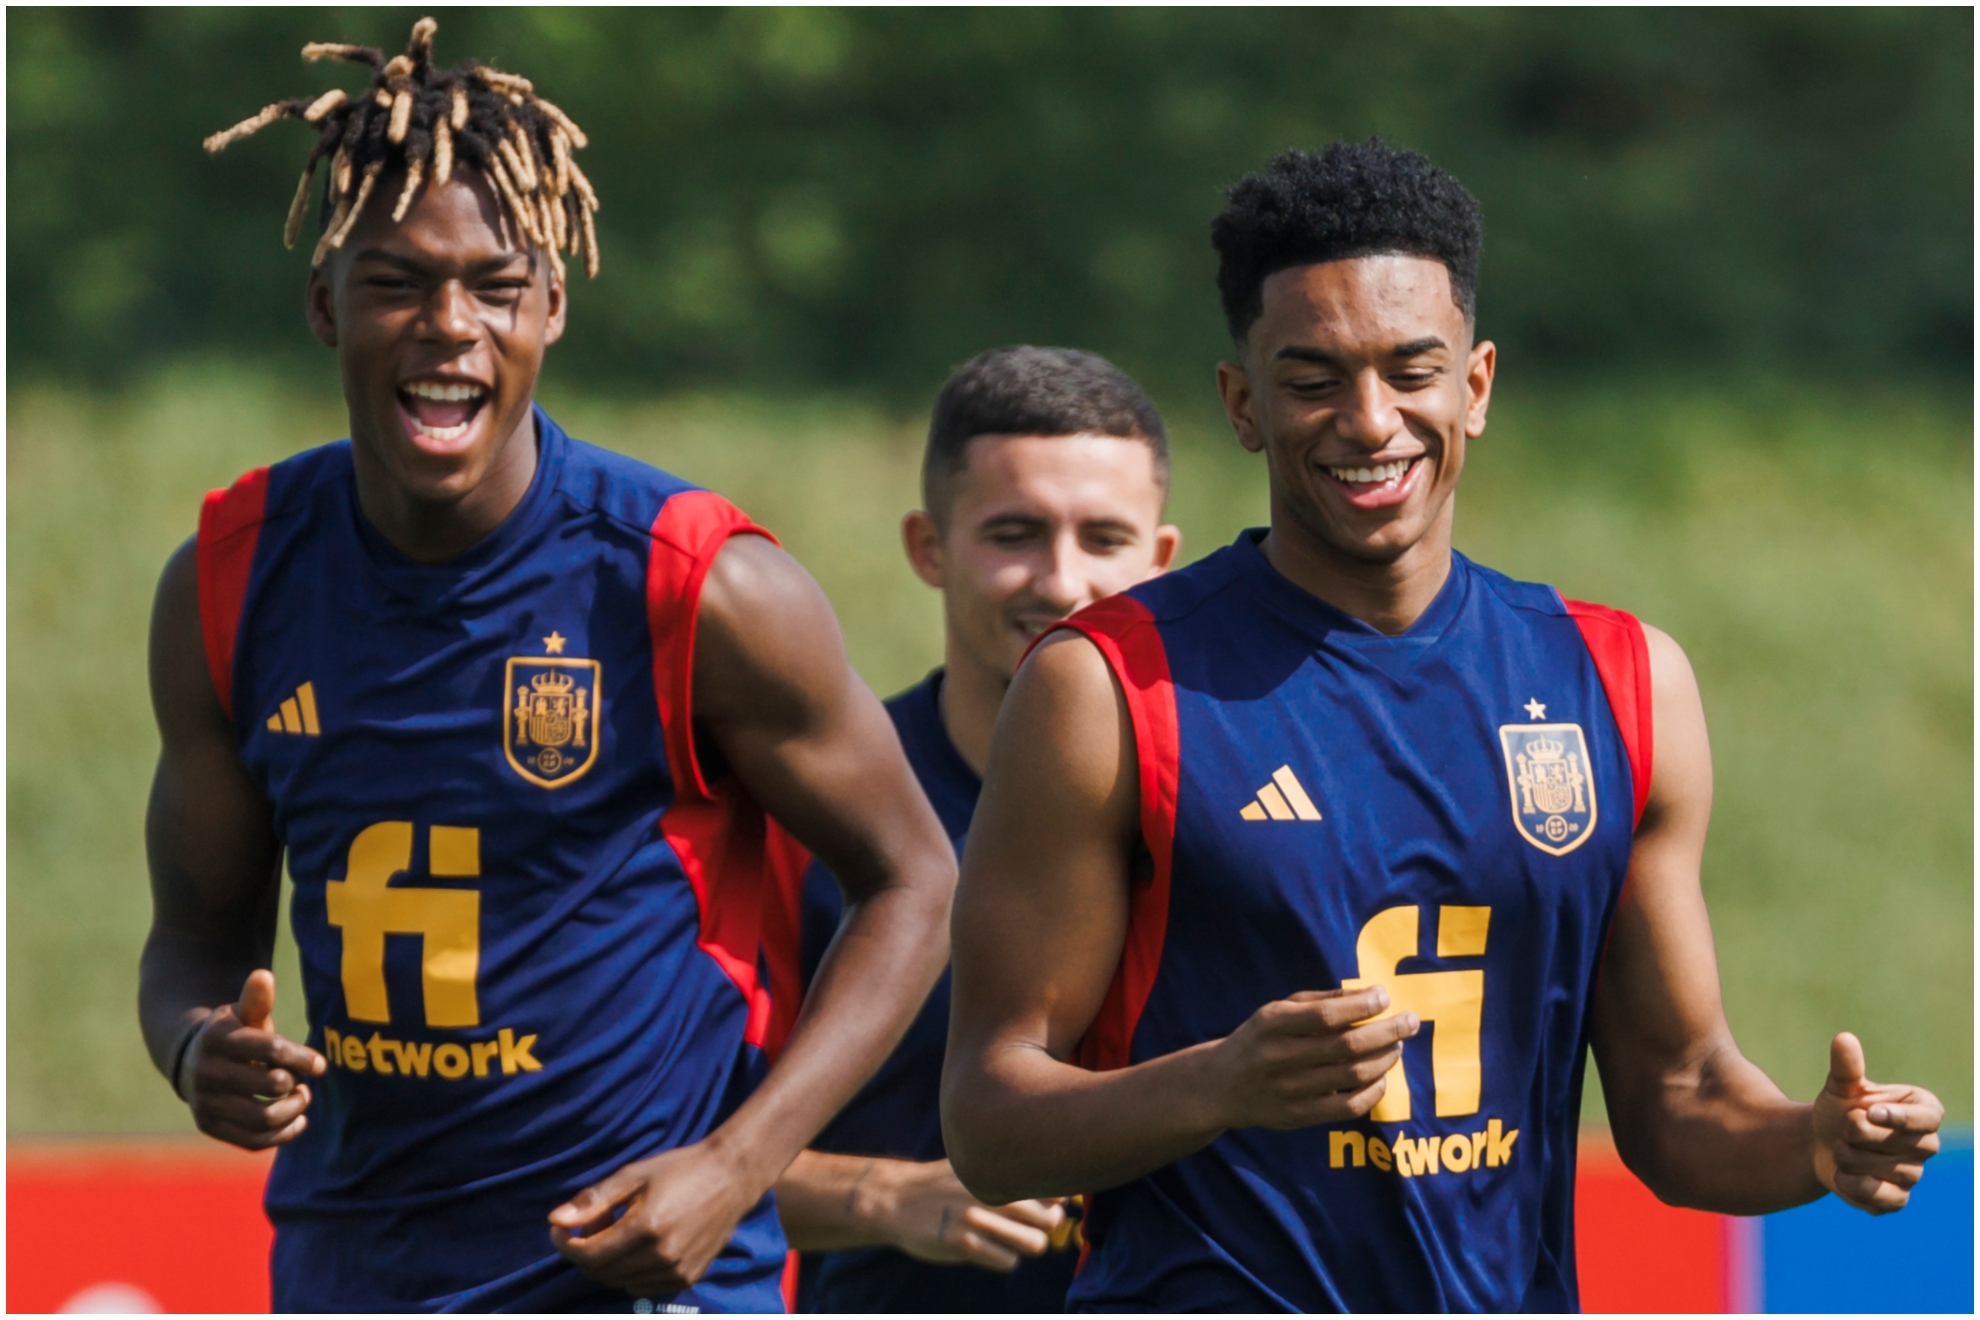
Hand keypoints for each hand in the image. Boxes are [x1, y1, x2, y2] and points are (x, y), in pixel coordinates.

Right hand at [181, 969, 325, 1149]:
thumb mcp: (242, 1013)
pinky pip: (253, 1141)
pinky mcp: (210, 1127)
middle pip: (272, 1084)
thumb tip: (264, 974)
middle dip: (297, 1082)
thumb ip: (257, 999)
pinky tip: (298, 1120)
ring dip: (294, 1110)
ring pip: (264, 1117)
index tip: (319, 1065)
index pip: (272, 1050)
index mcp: (216, 1038)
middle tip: (304, 1081)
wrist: (194, 1060)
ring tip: (302, 1097)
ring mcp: (205, 1103)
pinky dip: (283, 1135)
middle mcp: (205, 1072)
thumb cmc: (233, 1034)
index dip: (303, 1058)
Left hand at [549, 1139, 763, 1297]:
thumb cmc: (681, 1169)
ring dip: (608, 1263)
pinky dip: (630, 1272)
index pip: (588, 1254)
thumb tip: (555, 1220)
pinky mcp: (688, 1278)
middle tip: (593, 1224)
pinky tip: (639, 1247)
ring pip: (619, 1282)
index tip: (559, 1229)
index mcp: (646, 1227)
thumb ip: (594, 1200)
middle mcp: (662, 1256)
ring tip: (620, 1232)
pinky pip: (642, 1287)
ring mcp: (677, 1271)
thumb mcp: (635, 1174)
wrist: (733, 1177)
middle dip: (585, 1251)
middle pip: (600, 1273)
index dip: (566, 1244)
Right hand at [865, 1158, 1066, 1271]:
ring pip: (1034, 1244)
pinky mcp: (964, 1245)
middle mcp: (990, 1191)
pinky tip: (991, 1248)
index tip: (1048, 1200)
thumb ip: (1008, 1169)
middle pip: (1049, 1219)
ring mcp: (977, 1219)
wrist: (896, 1199)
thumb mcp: (972, 1163)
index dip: (1057, 1198)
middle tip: (1033, 1224)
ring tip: (1013, 1238)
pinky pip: (1008, 1261)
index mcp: (995, 1168)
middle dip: (1048, 1225)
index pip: (1051, 1186)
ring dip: (1028, 1244)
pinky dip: (1005, 1258)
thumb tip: (1058, 1188)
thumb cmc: (941, 1182)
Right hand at [1210, 986, 1418, 1130]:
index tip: (1385, 996)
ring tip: (1397, 1045)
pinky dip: (1374, 1092)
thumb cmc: (1259, 1039)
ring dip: (1385, 1059)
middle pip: (1347, 1046)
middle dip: (1388, 1031)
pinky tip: (1382, 1077)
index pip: (1327, 1014)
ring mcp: (1290, 1090)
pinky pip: (1349, 1107)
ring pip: (1353, 1075)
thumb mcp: (1276, 1010)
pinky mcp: (1300, 1116)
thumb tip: (1366, 993)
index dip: (1363, 1006)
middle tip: (1411, 1022)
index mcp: (1273, 1023)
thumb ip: (1318, 1000)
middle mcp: (1280, 1057)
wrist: (1222, 1086)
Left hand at [1812, 1032, 1942, 1214]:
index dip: (1899, 1117)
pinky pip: (1878, 1197)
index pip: (1926, 1118)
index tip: (1871, 1112)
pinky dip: (1850, 1185)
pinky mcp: (1897, 1199)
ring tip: (1841, 1148)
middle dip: (1855, 1134)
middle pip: (1897, 1144)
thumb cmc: (1838, 1109)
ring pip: (1881, 1171)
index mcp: (1923, 1111)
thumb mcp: (1839, 1087)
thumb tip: (1843, 1038)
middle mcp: (1926, 1145)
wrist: (1819, 1143)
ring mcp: (1914, 1174)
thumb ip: (1846, 1066)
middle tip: (1844, 1128)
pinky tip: (1842, 1174)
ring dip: (1846, 1158)